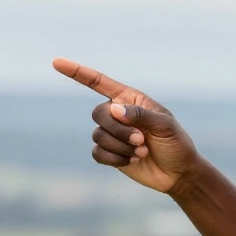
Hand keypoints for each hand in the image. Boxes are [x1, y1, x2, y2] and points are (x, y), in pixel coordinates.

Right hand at [52, 58, 198, 193]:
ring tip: (142, 152)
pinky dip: (114, 159)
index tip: (57, 62)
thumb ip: (141, 115)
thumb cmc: (176, 144)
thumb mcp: (165, 127)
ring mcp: (112, 134)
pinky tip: (132, 161)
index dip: (78, 72)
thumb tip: (113, 109)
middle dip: (119, 130)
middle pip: (99, 114)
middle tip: (141, 140)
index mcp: (131, 99)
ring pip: (98, 135)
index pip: (100, 83)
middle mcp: (118, 113)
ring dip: (121, 146)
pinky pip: (97, 153)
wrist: (178, 173)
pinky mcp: (109, 153)